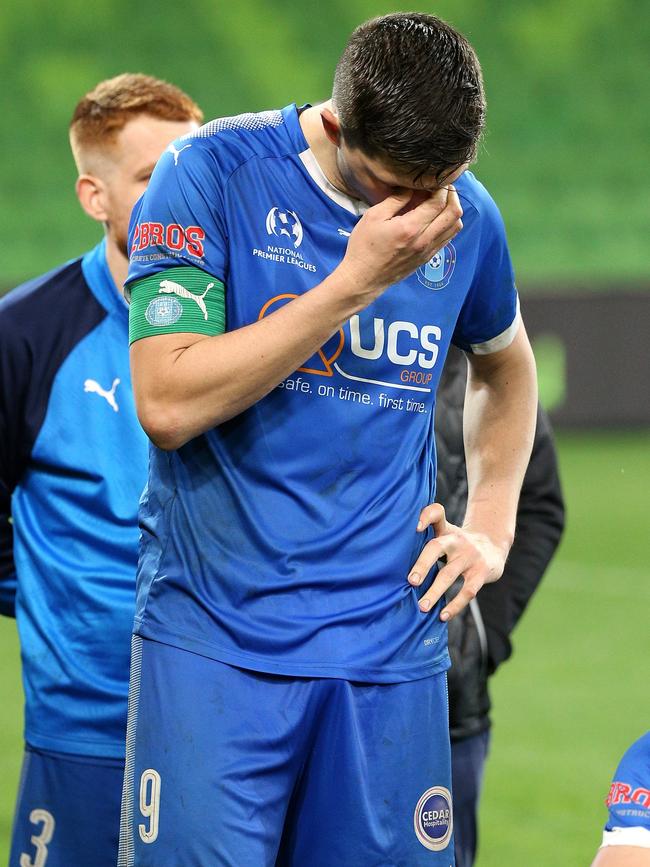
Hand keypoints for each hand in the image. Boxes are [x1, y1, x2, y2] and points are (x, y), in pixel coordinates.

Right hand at [336, 186, 462, 305]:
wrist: (363, 279)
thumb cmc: (363, 246)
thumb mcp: (373, 216)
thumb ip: (395, 200)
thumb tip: (411, 187)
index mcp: (410, 228)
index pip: (438, 203)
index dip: (441, 188)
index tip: (435, 180)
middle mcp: (424, 240)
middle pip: (453, 214)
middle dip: (452, 196)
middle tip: (442, 188)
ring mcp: (427, 251)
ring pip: (455, 227)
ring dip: (452, 211)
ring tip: (441, 202)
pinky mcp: (427, 258)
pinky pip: (447, 238)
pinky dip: (448, 224)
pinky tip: (436, 219)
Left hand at [407, 503, 507, 619]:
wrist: (492, 547)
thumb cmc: (457, 543)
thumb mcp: (444, 532)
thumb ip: (424, 538)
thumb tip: (393, 558)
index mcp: (445, 530)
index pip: (437, 513)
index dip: (426, 516)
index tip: (415, 527)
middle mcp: (457, 540)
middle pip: (436, 547)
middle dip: (422, 565)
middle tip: (410, 582)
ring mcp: (470, 556)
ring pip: (449, 574)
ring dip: (435, 592)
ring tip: (421, 607)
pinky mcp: (481, 573)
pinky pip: (468, 591)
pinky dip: (455, 605)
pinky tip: (442, 616)